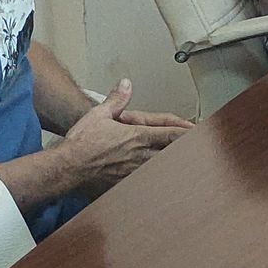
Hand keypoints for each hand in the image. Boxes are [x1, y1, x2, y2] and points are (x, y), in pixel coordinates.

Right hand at [58, 80, 188, 196]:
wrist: (65, 167)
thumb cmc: (80, 142)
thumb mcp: (99, 114)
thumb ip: (117, 100)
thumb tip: (126, 84)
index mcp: (137, 137)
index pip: (171, 134)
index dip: (188, 133)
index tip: (201, 131)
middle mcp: (140, 155)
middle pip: (172, 153)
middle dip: (187, 150)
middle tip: (202, 148)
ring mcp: (133, 171)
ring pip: (162, 168)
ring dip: (175, 164)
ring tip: (189, 164)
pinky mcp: (124, 183)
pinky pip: (147, 181)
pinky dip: (157, 178)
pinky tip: (164, 182)